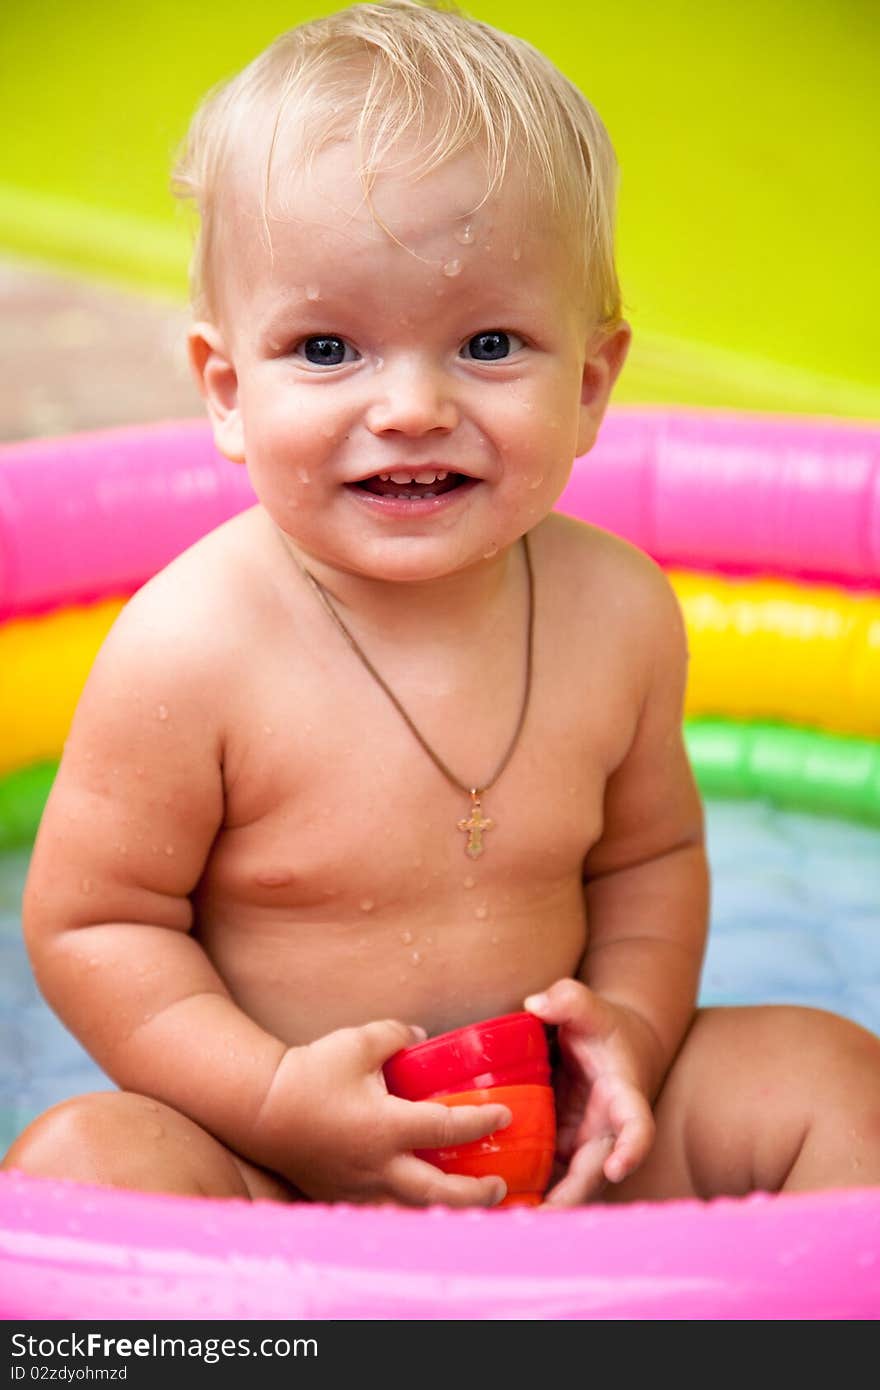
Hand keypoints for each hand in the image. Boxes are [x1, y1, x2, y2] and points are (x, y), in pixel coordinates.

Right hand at [253, 1019, 511, 1206]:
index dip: (482, 1122)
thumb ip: (397, 1034)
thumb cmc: (311, 1071)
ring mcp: (358, 1186)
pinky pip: (382, 1209)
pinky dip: (407, 1210)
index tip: (506, 1116)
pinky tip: (419, 1203)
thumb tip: (422, 1037)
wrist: (260, 1107)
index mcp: (387, 1126)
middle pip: (439, 1193)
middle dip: (475, 1194)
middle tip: (500, 1186)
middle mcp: (377, 1165)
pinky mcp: (340, 1194)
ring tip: (466, 1203)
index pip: (449, 1129)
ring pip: (412, 1210)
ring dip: (444, 1209)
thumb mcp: (359, 1041)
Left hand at [525, 979, 656, 1205]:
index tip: (617, 1169)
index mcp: (623, 1095)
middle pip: (597, 1170)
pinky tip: (498, 1208)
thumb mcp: (587, 1005)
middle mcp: (607, 1128)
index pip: (637, 1126)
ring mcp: (584, 1142)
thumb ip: (567, 999)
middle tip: (541, 1217)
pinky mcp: (561, 1148)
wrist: (605, 1045)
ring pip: (571, 1184)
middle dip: (574, 1196)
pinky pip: (548, 1176)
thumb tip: (535, 1005)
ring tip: (512, 1221)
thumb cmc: (599, 1025)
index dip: (631, 1149)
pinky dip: (530, 1193)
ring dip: (548, 1206)